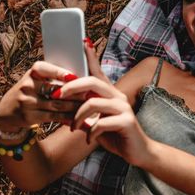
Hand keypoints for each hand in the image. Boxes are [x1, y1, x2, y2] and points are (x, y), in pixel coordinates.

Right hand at [0, 61, 83, 131]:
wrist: (7, 111)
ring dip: (74, 106)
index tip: (75, 76)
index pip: (45, 69)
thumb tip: (81, 72)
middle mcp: (27, 86)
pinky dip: (67, 117)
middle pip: (55, 89)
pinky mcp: (29, 116)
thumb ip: (54, 75)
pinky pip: (53, 116)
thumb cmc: (31, 90)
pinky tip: (78, 117)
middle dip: (74, 92)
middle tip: (90, 93)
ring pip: (56, 104)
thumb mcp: (37, 78)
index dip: (60, 72)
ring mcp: (27, 102)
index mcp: (31, 72)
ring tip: (88, 105)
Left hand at [55, 42, 152, 166]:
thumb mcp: (97, 122)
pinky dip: (90, 132)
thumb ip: (85, 112)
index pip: (99, 72)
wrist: (138, 152)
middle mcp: (118, 97)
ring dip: (77, 116)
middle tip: (56, 96)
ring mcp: (123, 108)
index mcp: (111, 94)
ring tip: (73, 127)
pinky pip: (100, 123)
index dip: (91, 57)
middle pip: (93, 82)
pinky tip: (89, 139)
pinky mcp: (126, 122)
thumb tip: (64, 107)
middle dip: (72, 87)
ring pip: (93, 102)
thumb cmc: (116, 135)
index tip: (83, 42)